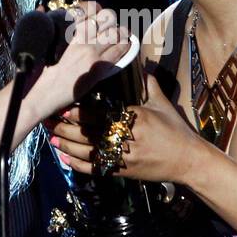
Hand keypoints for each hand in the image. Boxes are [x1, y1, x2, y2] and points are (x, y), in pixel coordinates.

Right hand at [26, 1, 130, 123]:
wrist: (41, 92)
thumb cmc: (38, 70)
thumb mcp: (42, 42)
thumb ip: (49, 25)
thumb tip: (42, 8)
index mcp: (67, 29)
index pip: (91, 7)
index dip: (97, 9)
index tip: (96, 16)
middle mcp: (81, 37)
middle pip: (107, 17)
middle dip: (111, 22)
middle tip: (109, 30)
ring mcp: (90, 52)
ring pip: (117, 32)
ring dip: (120, 34)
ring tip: (119, 39)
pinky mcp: (98, 68)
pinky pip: (119, 50)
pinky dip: (124, 47)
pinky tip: (124, 48)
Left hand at [46, 70, 201, 182]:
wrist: (187, 160)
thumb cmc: (175, 130)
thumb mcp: (162, 103)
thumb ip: (148, 84)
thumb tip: (140, 64)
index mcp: (133, 118)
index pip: (99, 115)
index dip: (78, 113)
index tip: (63, 107)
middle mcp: (125, 139)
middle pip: (87, 134)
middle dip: (65, 128)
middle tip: (49, 120)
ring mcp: (123, 158)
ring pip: (87, 153)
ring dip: (67, 146)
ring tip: (52, 137)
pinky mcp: (123, 172)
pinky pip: (96, 170)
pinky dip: (79, 165)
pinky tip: (66, 158)